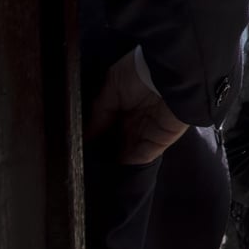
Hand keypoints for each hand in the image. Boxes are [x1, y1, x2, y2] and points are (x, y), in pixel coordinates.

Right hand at [85, 50, 188, 164]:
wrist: (170, 73)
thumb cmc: (139, 72)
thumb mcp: (111, 85)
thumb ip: (99, 111)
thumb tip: (85, 133)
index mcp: (124, 105)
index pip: (106, 127)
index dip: (93, 138)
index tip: (78, 149)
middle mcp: (135, 120)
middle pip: (116, 142)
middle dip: (101, 154)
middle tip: (83, 165)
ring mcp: (148, 132)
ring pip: (126, 154)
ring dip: (112, 164)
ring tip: (91, 176)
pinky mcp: (160, 142)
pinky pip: (140, 159)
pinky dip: (126, 168)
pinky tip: (108, 175)